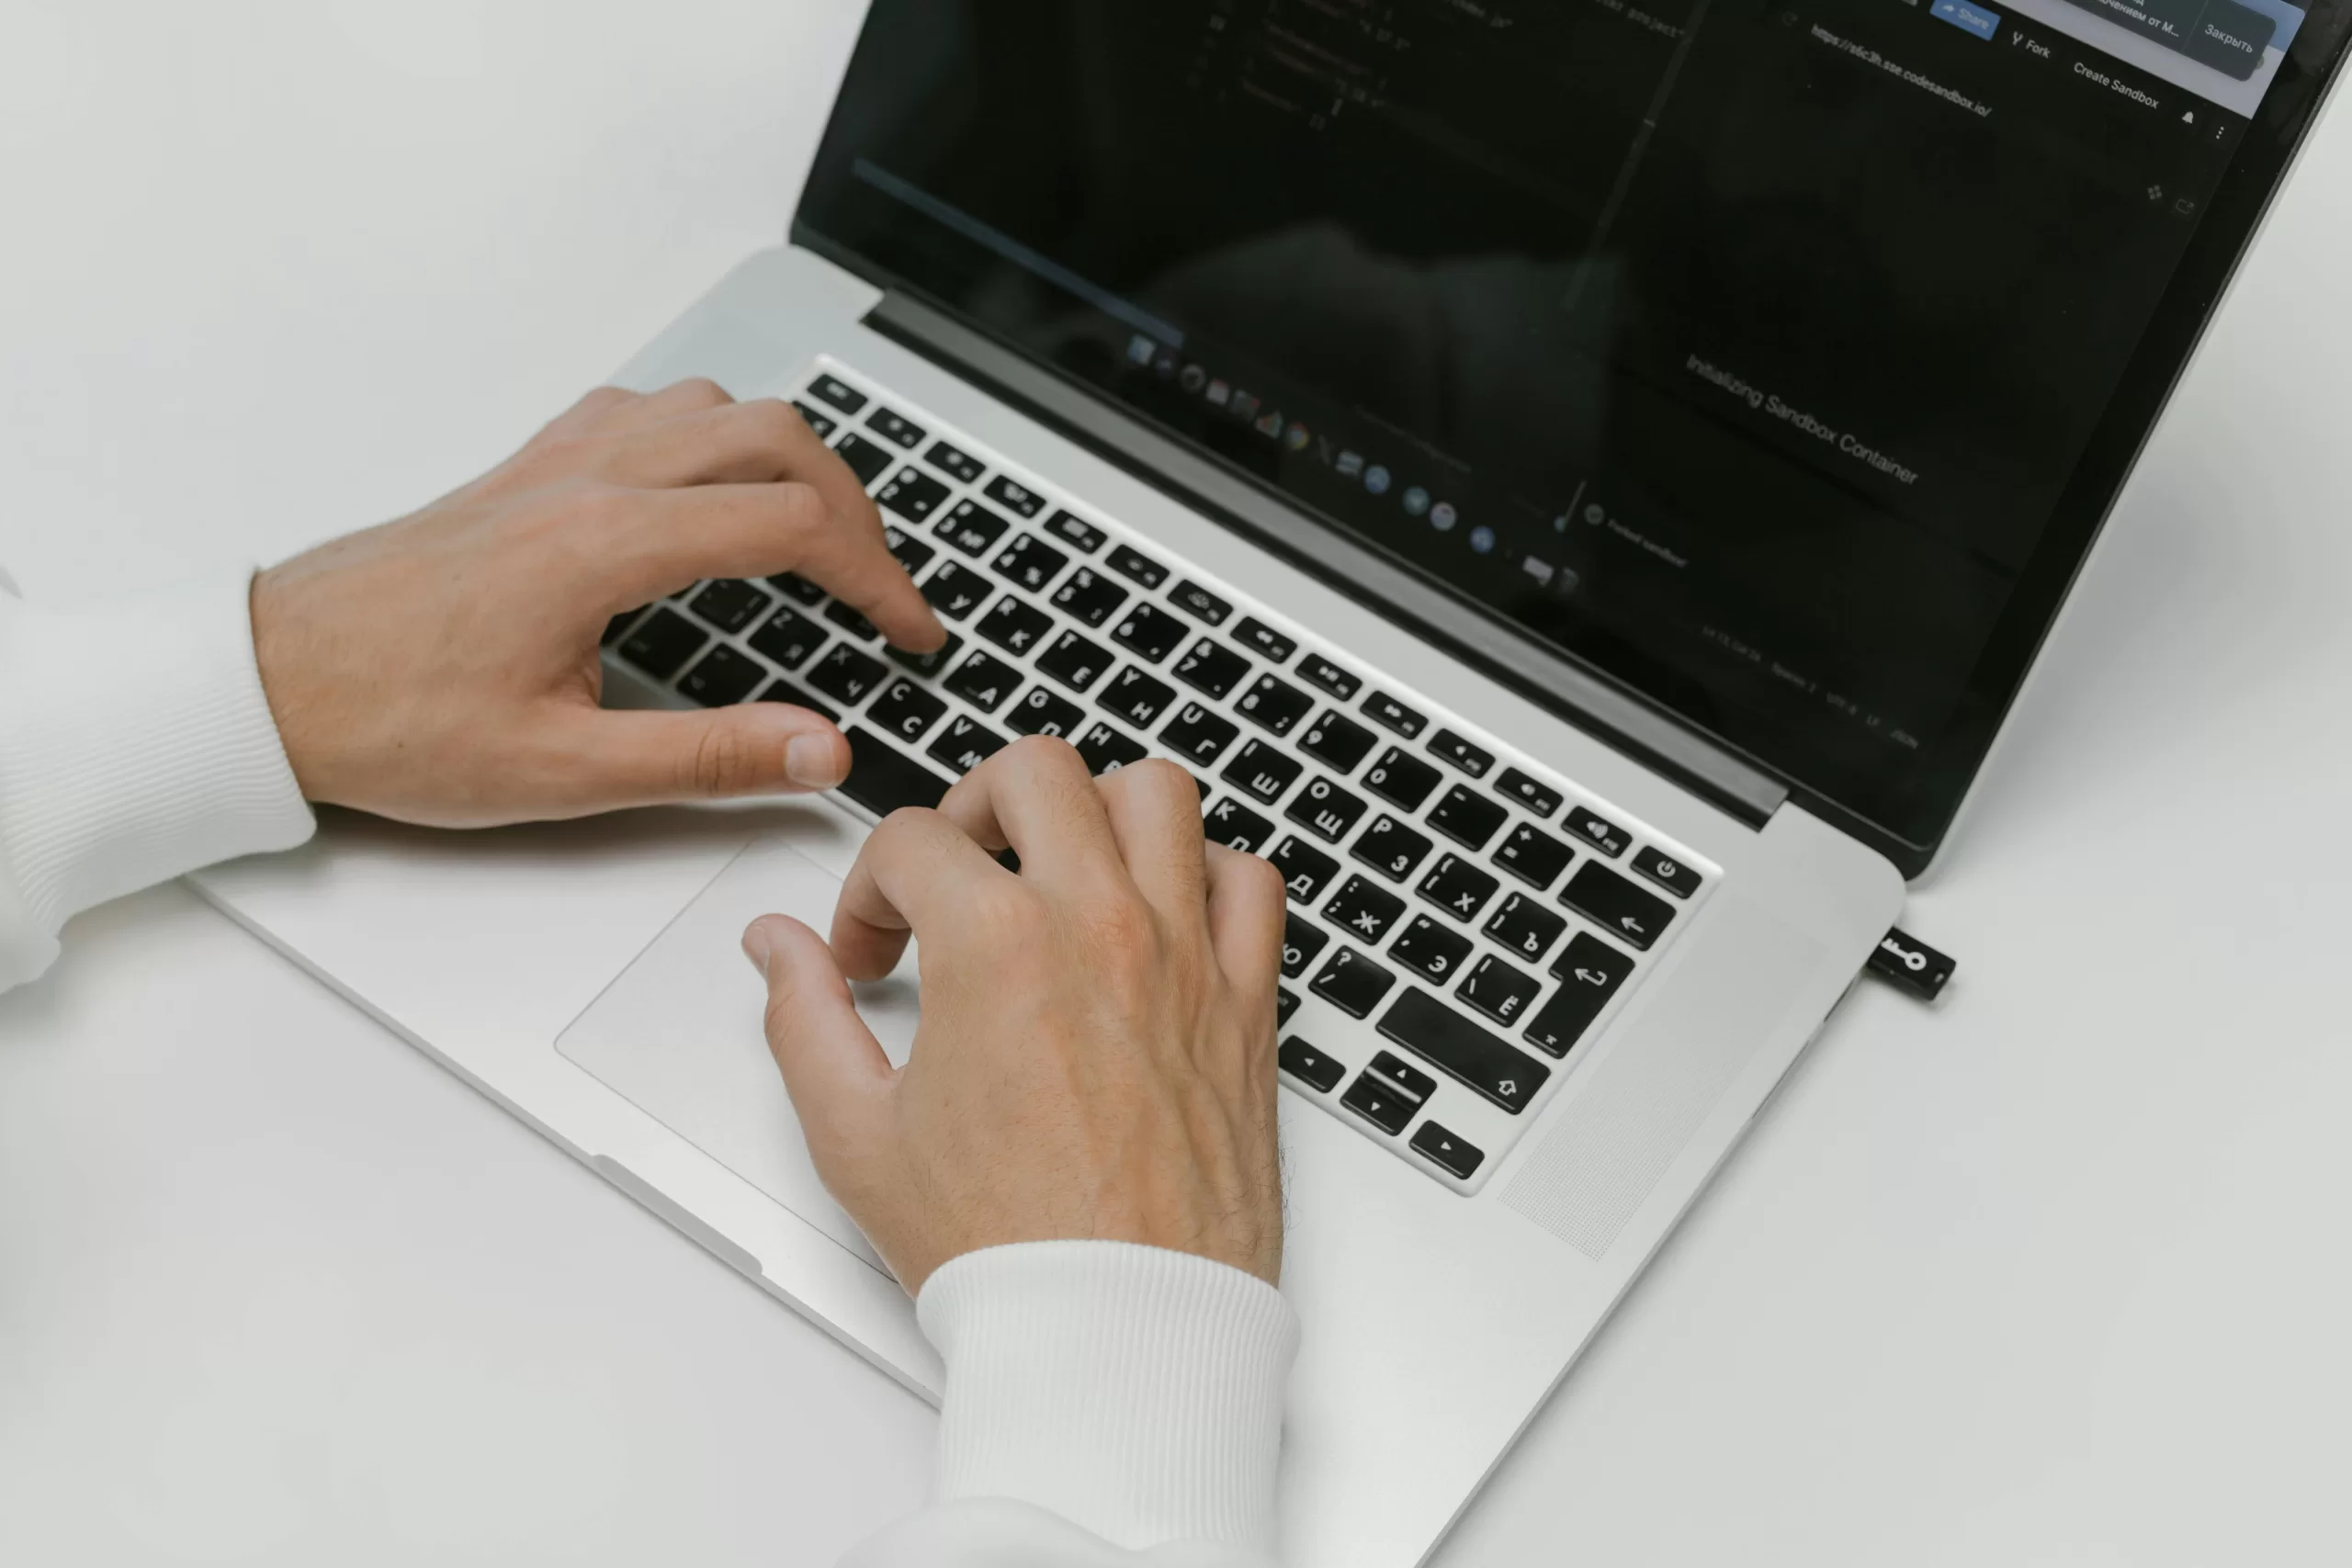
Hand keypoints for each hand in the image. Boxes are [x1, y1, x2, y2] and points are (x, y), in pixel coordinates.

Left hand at [250, 379, 943, 826]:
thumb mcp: (562, 771)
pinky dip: (714, 439)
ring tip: (820, 537)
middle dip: (855, 507)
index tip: (910, 631)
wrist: (271, 680)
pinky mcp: (527, 467)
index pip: (794, 524)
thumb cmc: (394, 721)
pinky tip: (711, 496)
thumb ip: (707, 756)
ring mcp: (556, 459)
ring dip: (790, 459)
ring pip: (716, 408)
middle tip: (882, 585)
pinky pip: (649, 410)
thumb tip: (820, 750)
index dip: (877, 578)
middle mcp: (589, 478)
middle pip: (775, 437)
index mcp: (608, 543)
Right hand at [744, 741, 1288, 1292]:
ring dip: (1096, 809)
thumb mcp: (856, 1136)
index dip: (866, 892)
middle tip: (958, 873)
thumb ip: (803, 1019)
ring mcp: (1184, 956)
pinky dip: (1207, 875)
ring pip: (1156, 793)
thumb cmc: (1005, 1250)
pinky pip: (1250, 881)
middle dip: (974, 805)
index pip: (911, 840)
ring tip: (1059, 865)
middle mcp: (1098, 927)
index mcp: (995, 947)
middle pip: (1035, 771)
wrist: (1119, 1328)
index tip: (870, 951)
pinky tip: (1160, 915)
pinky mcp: (1246, 1001)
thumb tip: (777, 949)